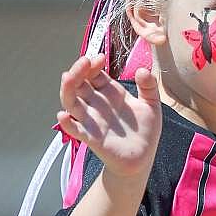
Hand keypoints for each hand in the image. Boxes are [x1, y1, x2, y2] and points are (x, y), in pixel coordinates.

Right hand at [57, 54, 161, 177]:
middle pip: (79, 83)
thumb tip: (143, 69)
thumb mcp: (151, 105)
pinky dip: (66, 122)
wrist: (142, 158)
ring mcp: (91, 120)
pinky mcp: (90, 137)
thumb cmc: (145, 132)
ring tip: (68, 76)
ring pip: (71, 101)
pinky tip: (64, 115)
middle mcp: (97, 104)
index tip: (100, 57)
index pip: (95, 74)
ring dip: (67, 88)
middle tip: (84, 61)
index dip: (94, 65)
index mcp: (111, 93)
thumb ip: (149, 86)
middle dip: (78, 71)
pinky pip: (74, 129)